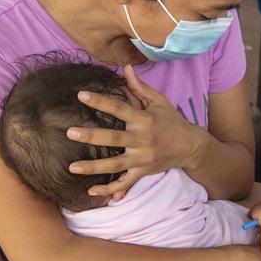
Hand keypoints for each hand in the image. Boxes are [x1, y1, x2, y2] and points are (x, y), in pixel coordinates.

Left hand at [67, 66, 208, 198]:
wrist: (190, 146)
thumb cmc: (172, 121)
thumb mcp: (160, 102)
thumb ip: (140, 87)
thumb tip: (126, 68)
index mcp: (145, 120)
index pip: (119, 108)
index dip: (101, 101)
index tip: (81, 95)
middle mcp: (143, 140)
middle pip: (114, 139)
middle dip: (91, 136)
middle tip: (70, 132)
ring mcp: (142, 158)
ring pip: (115, 165)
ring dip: (93, 167)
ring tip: (72, 167)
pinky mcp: (143, 171)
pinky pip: (125, 183)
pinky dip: (110, 190)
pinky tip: (92, 191)